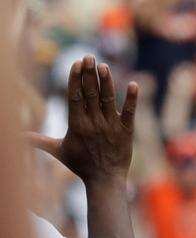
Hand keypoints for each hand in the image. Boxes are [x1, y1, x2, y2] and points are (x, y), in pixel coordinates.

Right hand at [28, 55, 136, 184]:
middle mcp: (94, 123)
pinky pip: (130, 113)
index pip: (75, 96)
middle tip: (89, 56)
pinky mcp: (126, 132)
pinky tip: (134, 84)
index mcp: (77, 124)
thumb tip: (19, 136)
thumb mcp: (58, 150)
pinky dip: (132, 99)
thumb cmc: (81, 166)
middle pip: (91, 93)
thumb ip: (40, 140)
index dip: (76, 79)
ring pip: (108, 100)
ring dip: (107, 82)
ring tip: (104, 66)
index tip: (76, 63)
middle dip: (89, 74)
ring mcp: (111, 127)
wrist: (104, 181)